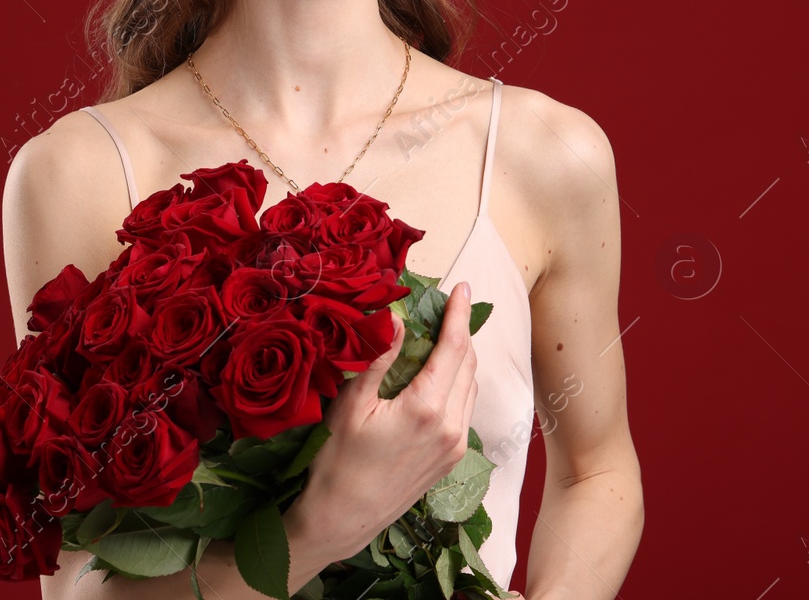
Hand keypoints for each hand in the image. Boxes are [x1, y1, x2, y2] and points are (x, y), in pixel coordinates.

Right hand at [292, 281, 480, 559]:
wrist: (342, 520)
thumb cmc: (338, 462)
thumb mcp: (353, 403)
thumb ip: (381, 358)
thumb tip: (399, 319)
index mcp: (428, 408)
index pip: (454, 348)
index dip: (458, 313)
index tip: (461, 288)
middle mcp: (451, 426)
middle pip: (468, 364)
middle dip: (458, 332)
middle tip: (441, 309)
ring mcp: (455, 445)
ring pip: (470, 386)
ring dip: (460, 358)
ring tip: (437, 339)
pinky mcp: (451, 459)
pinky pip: (464, 409)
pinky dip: (456, 384)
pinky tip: (435, 377)